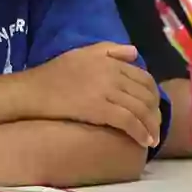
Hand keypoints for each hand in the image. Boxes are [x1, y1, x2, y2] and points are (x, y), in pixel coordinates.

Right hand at [27, 43, 161, 148]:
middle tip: (155, 126)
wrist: (36, 90)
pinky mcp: (100, 109)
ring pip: (140, 109)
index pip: (144, 78)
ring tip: (153, 139)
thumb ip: (110, 49)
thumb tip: (134, 53)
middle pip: (146, 95)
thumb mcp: (83, 52)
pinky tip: (144, 142)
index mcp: (109, 60)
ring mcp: (106, 91)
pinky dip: (140, 133)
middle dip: (155, 113)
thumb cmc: (57, 72)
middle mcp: (111, 74)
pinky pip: (128, 122)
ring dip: (151, 127)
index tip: (153, 107)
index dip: (153, 94)